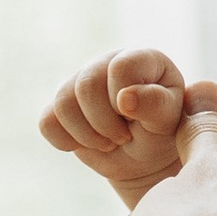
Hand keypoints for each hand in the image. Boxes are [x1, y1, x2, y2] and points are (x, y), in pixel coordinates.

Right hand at [40, 48, 209, 203]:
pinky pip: (47, 122)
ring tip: (108, 142)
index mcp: (141, 58)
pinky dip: (66, 141)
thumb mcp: (169, 122)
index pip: (121, 67)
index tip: (135, 120)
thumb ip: (156, 105)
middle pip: (86, 86)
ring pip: (63, 103)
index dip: (124, 99)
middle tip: (123, 138)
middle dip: (104, 123)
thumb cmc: (162, 133)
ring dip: (87, 135)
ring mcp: (80, 81)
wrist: (143, 157)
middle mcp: (107, 62)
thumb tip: (125, 98)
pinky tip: (87, 143)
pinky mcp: (61, 105)